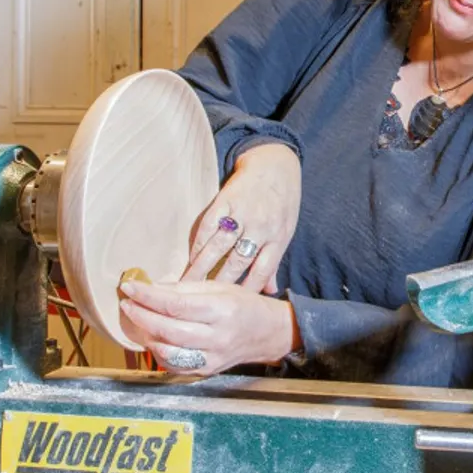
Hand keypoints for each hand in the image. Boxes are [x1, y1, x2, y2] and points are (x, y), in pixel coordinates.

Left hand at [118, 277, 300, 375]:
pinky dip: (159, 352)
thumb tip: (152, 287)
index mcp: (222, 310)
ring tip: (138, 321)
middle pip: (168, 329)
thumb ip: (184, 289)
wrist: (268, 333)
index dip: (148, 296)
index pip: (176, 305)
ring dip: (147, 336)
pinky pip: (174, 366)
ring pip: (168, 351)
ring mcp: (212, 358)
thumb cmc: (244, 305)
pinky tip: (154, 338)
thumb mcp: (220, 287)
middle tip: (127, 304)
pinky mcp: (206, 371)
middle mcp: (217, 337)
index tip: (130, 287)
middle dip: (141, 316)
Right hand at [184, 143, 301, 293]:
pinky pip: (208, 227)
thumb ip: (274, 261)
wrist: (275, 164)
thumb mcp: (286, 231)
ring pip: (219, 247)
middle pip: (237, 262)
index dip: (247, 291)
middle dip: (219, 285)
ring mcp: (242, 213)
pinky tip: (190, 259)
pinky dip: (198, 244)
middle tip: (201, 305)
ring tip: (186, 287)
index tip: (232, 309)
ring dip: (201, 269)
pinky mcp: (225, 200)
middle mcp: (261, 227)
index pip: (262, 271)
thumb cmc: (282, 203)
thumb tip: (271, 292)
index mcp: (278, 238)